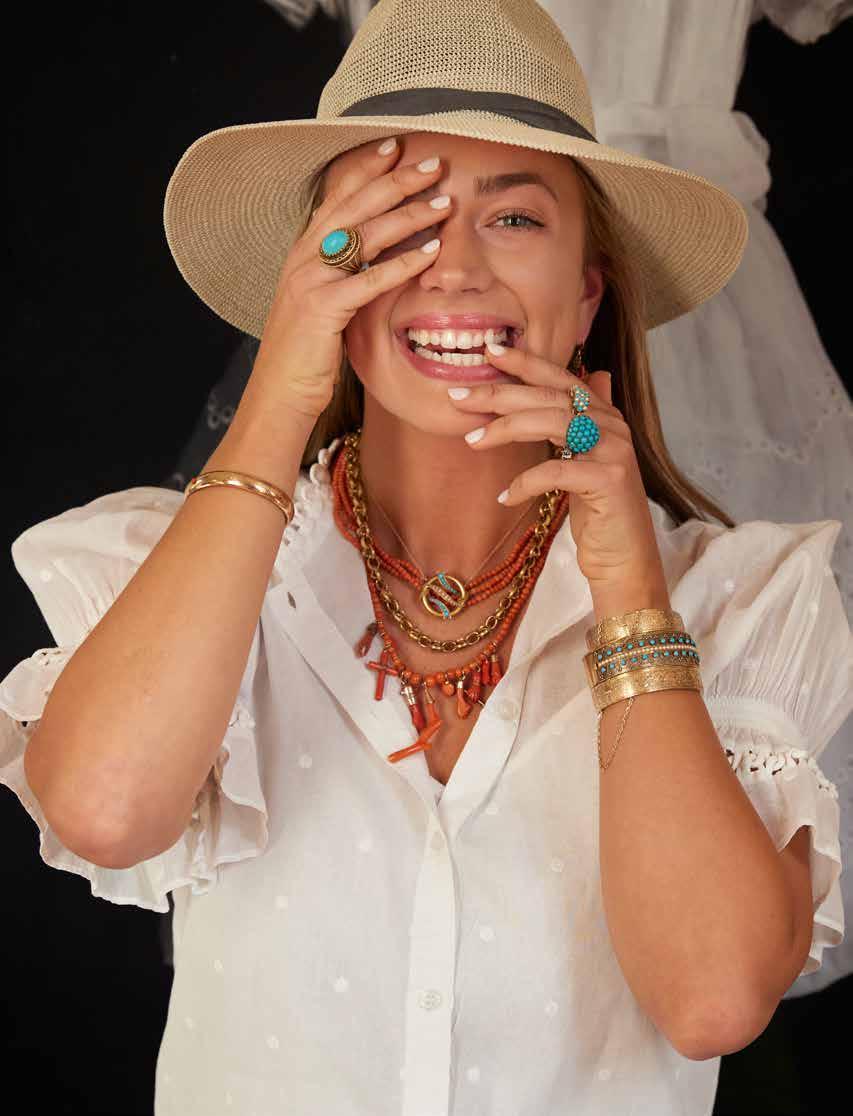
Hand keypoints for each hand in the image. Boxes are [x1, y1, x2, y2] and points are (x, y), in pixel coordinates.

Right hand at [243, 139, 453, 422]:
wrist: (279, 393)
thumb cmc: (307, 354)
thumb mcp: (323, 304)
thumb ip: (343, 276)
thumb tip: (376, 258)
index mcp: (303, 252)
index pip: (338, 196)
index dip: (366, 169)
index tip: (397, 146)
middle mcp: (304, 257)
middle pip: (357, 206)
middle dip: (397, 181)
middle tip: (434, 163)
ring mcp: (311, 280)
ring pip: (366, 235)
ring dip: (410, 215)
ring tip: (443, 201)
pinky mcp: (323, 308)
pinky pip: (371, 279)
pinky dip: (404, 263)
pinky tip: (433, 251)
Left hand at [447, 344, 667, 597]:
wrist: (623, 558)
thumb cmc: (596, 511)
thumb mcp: (582, 461)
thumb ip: (578, 422)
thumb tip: (593, 374)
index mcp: (604, 415)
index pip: (561, 377)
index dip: (526, 362)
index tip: (489, 351)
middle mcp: (612, 425)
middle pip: (548, 397)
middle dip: (500, 394)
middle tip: (459, 396)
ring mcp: (614, 451)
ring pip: (552, 423)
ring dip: (505, 429)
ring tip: (472, 441)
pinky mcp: (609, 480)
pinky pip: (555, 471)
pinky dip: (525, 482)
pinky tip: (504, 496)